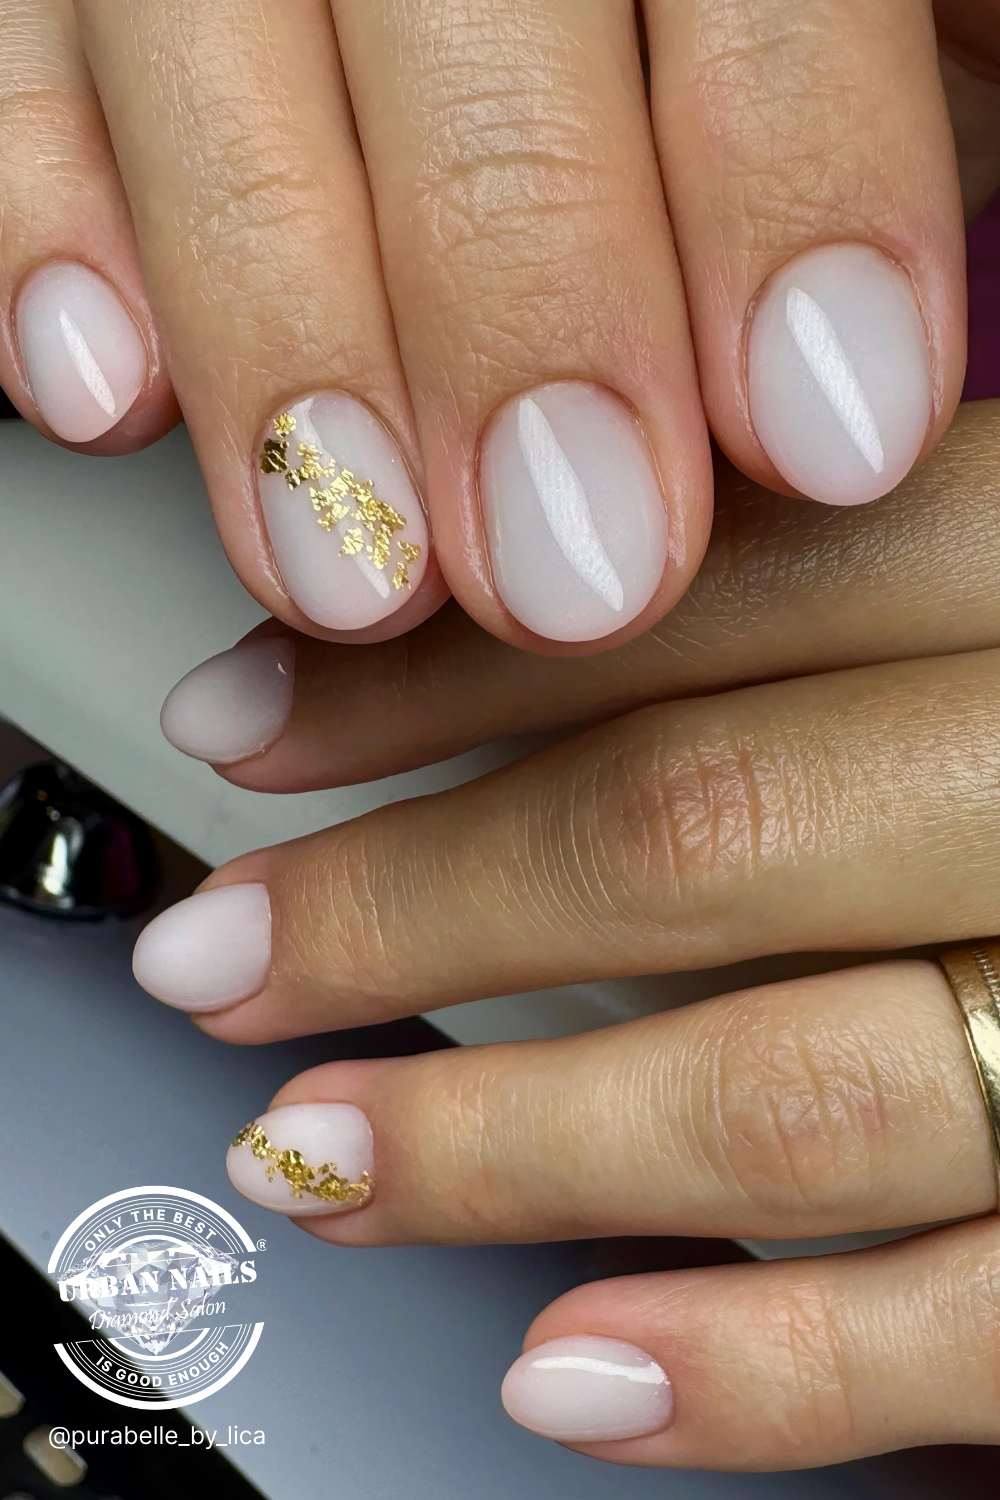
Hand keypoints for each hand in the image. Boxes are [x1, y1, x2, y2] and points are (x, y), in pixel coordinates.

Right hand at [1, 1, 995, 649]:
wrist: (574, 31)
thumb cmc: (738, 42)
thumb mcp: (914, 41)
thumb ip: (896, 107)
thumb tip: (885, 336)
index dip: (796, 179)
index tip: (832, 431)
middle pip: (458, 7)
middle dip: (521, 306)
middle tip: (573, 570)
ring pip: (211, 54)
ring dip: (277, 336)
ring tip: (349, 571)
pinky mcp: (75, 7)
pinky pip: (20, 79)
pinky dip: (46, 232)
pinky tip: (104, 397)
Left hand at [131, 401, 999, 1467]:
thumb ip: (854, 581)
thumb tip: (543, 612)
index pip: (693, 595)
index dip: (437, 669)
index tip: (248, 724)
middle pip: (701, 832)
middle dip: (417, 907)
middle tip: (220, 957)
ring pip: (796, 1090)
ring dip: (518, 1145)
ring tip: (319, 1162)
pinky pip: (981, 1321)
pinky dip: (769, 1368)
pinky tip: (574, 1370)